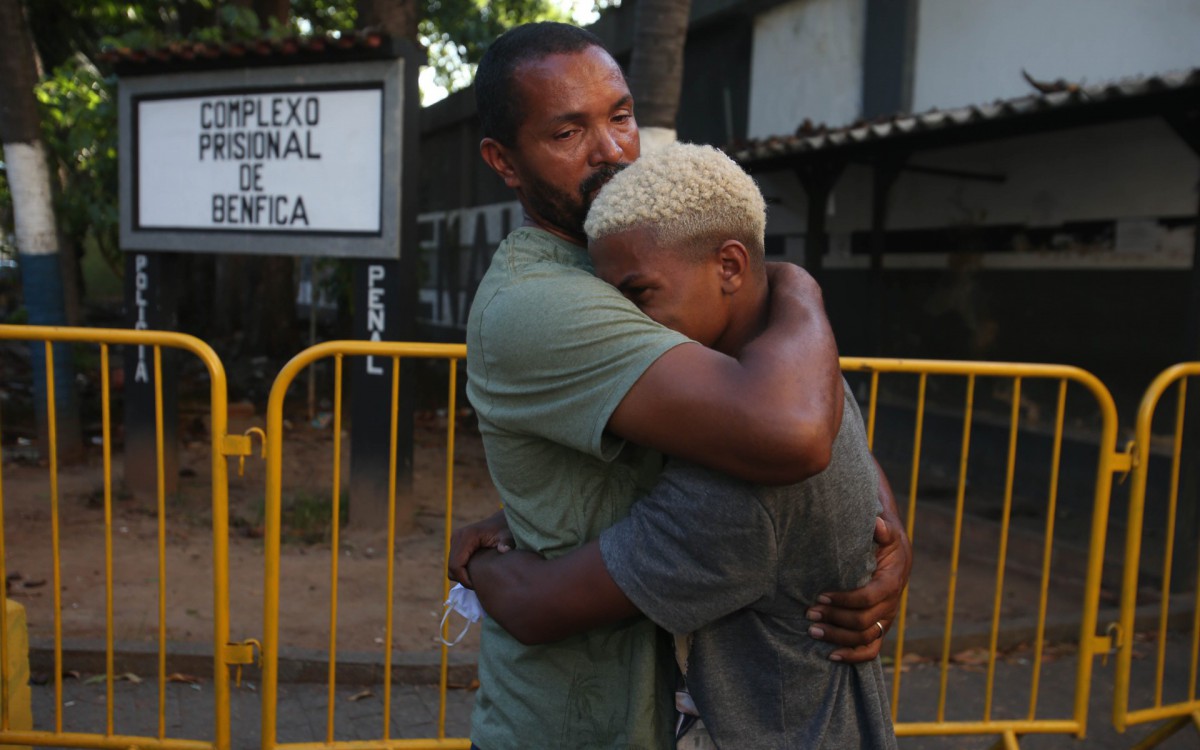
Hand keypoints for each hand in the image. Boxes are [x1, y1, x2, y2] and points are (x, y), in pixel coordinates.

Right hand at [448, 510, 513, 587]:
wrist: (500, 522)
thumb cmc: (505, 530)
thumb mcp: (509, 536)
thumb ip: (507, 542)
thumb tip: (504, 550)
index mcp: (467, 536)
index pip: (456, 564)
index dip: (464, 579)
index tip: (478, 586)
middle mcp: (457, 537)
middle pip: (451, 568)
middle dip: (463, 580)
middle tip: (479, 585)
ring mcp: (455, 540)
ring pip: (451, 567)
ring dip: (462, 576)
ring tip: (478, 579)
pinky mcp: (456, 544)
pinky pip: (454, 564)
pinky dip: (462, 572)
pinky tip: (475, 573)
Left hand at [808, 511, 911, 662]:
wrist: (894, 553)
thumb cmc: (884, 540)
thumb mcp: (887, 531)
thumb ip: (882, 529)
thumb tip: (877, 524)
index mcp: (892, 581)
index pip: (869, 597)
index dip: (844, 599)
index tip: (820, 595)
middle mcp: (891, 604)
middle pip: (863, 621)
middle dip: (834, 619)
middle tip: (808, 613)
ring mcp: (886, 619)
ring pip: (864, 638)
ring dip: (837, 637)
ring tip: (811, 630)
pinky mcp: (880, 628)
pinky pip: (871, 650)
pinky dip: (853, 656)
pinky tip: (832, 656)